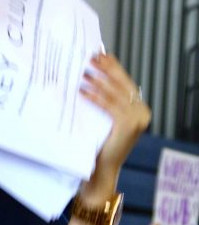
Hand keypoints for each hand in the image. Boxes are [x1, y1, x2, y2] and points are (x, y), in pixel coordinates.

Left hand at [80, 53, 150, 193]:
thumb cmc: (99, 144)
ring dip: (99, 81)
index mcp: (138, 108)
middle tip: (91, 58)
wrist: (101, 170)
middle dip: (107, 69)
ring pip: (116, 94)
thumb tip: (91, 75)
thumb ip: (106, 101)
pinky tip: (83, 91)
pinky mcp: (129, 126)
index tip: (100, 54)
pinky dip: (96, 97)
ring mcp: (138, 119)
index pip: (125, 82)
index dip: (113, 67)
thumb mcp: (104, 118)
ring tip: (84, 72)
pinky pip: (110, 106)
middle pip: (122, 84)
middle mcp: (141, 112)